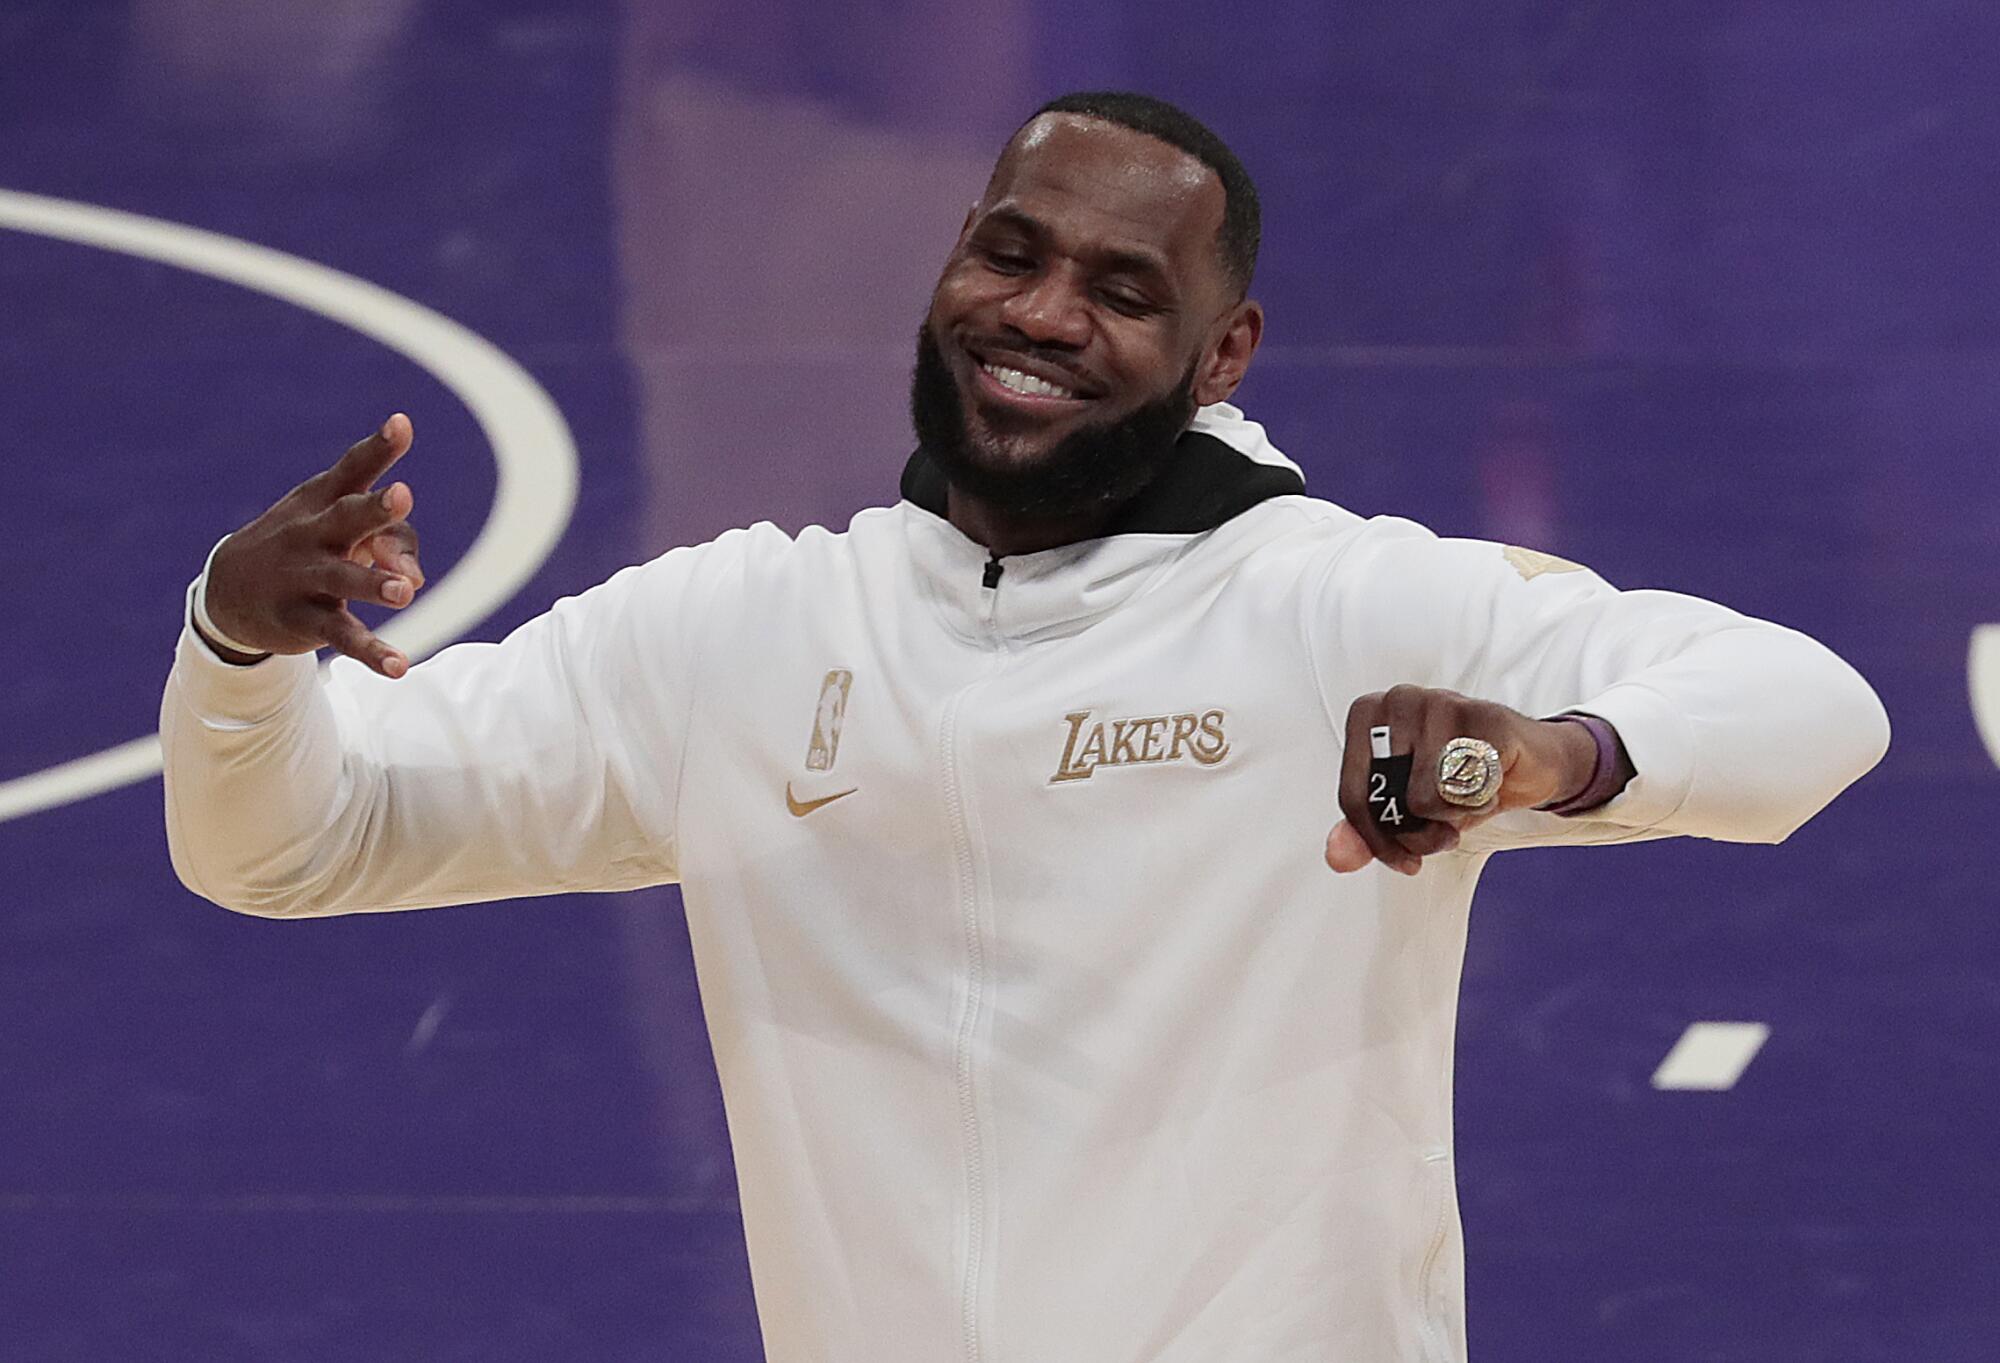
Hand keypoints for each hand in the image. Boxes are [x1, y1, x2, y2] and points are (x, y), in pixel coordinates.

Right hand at [200, 414, 425, 677]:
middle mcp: (313, 534)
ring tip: (406, 592)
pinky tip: (400, 666)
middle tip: (403, 497)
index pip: (353, 470)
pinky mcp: (305, 620)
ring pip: (344, 579)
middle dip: (374, 508)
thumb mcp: (339, 532)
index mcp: (323, 502)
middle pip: (347, 517)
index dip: (378, 447)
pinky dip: (371, 651)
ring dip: (374, 583)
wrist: (229, 592)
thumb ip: (392, 542)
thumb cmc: (306, 547)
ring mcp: (306, 577)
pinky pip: (342, 636)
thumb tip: (415, 580)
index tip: (402, 423)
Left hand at [1325, 686, 1599, 875]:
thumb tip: (1337, 855)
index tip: (1402, 857)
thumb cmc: (1460, 778)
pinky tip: (1488, 787)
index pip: (1352, 797)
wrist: (1529, 762)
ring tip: (1466, 801)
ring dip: (1450, 819)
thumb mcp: (1407, 810)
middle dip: (1416, 833)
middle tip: (1442, 828)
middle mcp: (1399, 700)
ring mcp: (1441, 703)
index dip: (1377, 842)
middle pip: (1386, 802)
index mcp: (1368, 715)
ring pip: (1423, 799)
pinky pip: (1465, 789)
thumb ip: (1366, 832)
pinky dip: (1479, 804)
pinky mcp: (1486, 718)